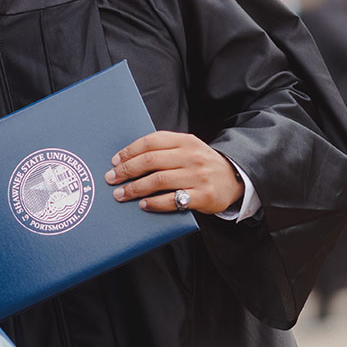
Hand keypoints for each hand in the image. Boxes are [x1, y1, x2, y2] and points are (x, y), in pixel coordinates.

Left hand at [104, 131, 243, 214]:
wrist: (235, 178)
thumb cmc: (201, 164)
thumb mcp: (187, 148)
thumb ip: (164, 149)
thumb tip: (127, 158)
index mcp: (185, 141)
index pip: (151, 142)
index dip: (129, 151)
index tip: (114, 161)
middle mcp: (191, 156)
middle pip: (151, 160)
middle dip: (127, 170)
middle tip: (111, 179)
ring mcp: (198, 176)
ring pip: (159, 180)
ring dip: (135, 188)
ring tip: (121, 194)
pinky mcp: (203, 196)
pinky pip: (173, 200)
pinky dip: (154, 203)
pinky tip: (143, 204)